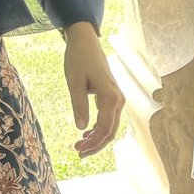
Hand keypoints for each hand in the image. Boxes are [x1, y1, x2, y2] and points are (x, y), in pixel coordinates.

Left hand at [63, 22, 124, 156]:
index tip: (78, 150)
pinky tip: (86, 133)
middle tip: (77, 152)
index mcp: (111, 97)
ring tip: (79, 145)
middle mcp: (118, 100)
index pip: (105, 129)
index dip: (93, 143)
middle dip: (95, 145)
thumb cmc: (79, 59)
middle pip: (110, 132)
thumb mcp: (74, 82)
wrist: (85, 41)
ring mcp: (117, 100)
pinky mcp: (112, 98)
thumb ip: (79, 105)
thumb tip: (81, 129)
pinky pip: (108, 119)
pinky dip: (98, 129)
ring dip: (96, 139)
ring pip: (110, 127)